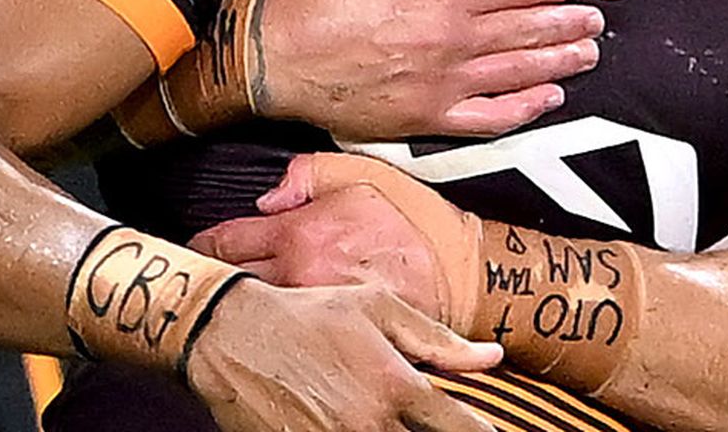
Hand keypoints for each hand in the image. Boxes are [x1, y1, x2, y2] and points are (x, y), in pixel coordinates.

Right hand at [187, 276, 499, 431]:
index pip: (455, 426)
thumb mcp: (378, 308)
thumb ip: (438, 339)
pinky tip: (365, 426)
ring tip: (394, 421)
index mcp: (393, 385)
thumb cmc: (310, 315)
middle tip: (441, 424)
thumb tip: (491, 355)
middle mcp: (367, 424)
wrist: (236, 336)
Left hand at [191, 153, 477, 324]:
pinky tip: (271, 325)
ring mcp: (308, 316)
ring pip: (249, 311)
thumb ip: (308, 173)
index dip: (202, 243)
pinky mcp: (324, 343)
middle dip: (213, 275)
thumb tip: (268, 197)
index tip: (194, 246)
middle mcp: (297, 278)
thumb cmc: (415, 227)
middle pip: (227, 282)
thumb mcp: (364, 176)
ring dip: (238, 302)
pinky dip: (271, 326)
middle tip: (204, 273)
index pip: (225, 240)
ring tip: (231, 299)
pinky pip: (281, 334)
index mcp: (300, 233)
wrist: (457, 278)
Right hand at [257, 0, 603, 139]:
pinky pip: (487, 118)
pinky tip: (547, 100)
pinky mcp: (427, 119)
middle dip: (567, 25)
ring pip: (517, 73)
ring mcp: (444, 84)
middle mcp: (454, 41)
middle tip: (597, 22)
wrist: (278, 55)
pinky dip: (522, 110)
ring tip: (588, 55)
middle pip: (527, 31)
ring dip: (558, 63)